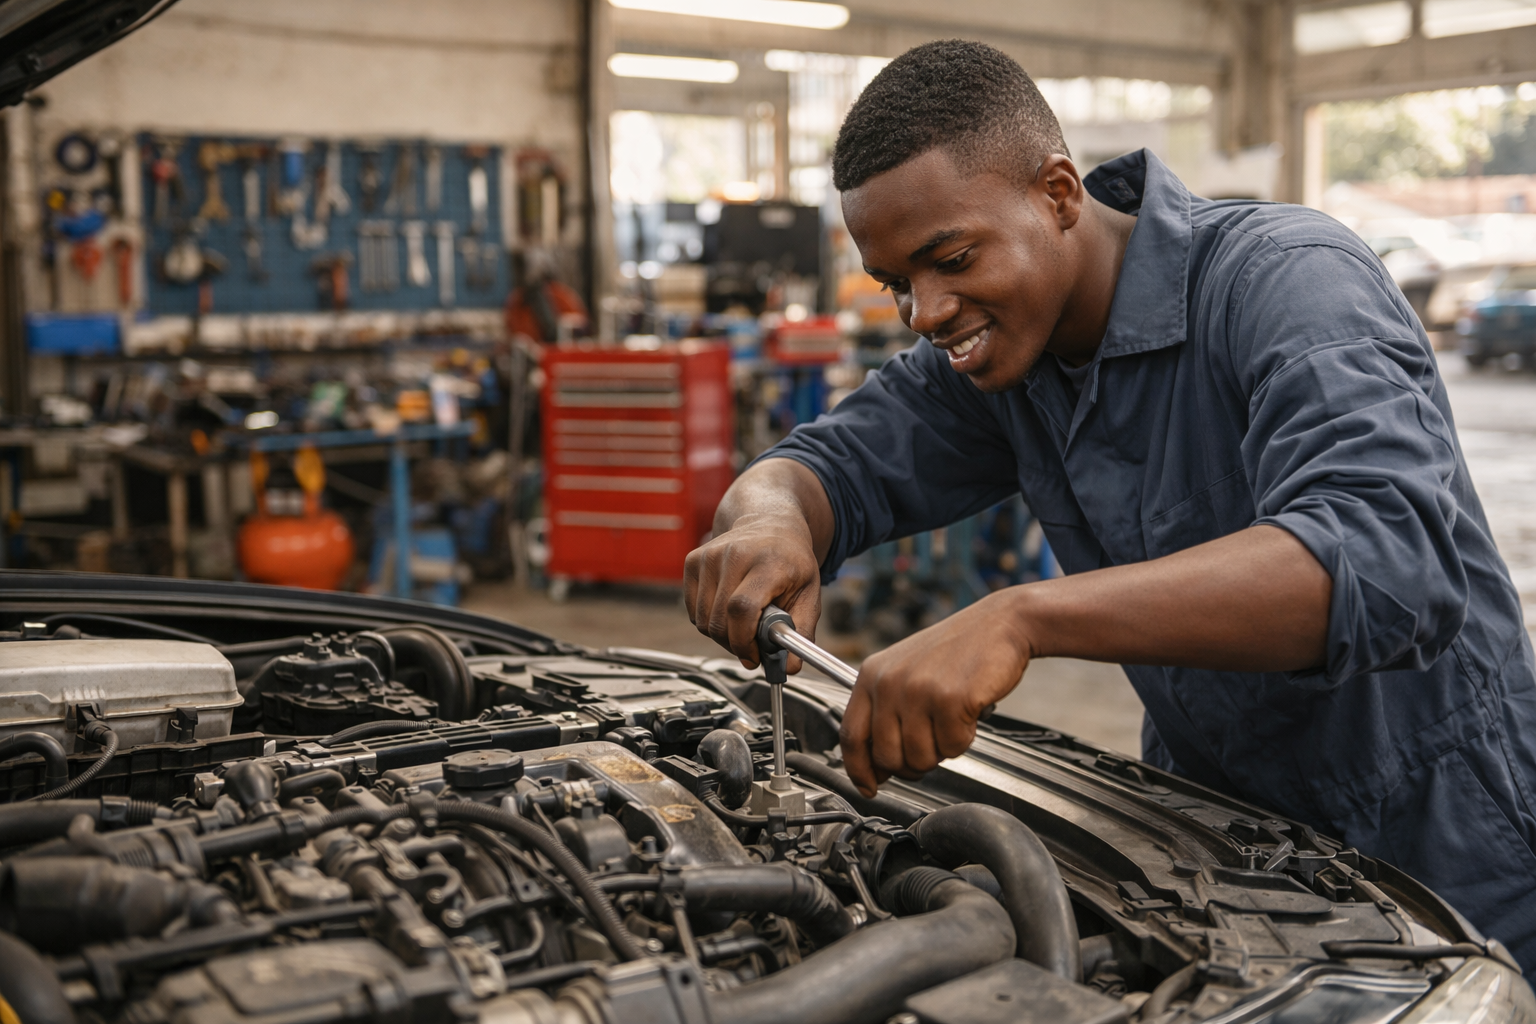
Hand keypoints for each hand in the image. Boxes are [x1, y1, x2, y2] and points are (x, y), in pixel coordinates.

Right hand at [684, 512, 821, 670]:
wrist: (769, 522)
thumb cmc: (791, 559)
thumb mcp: (810, 593)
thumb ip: (802, 631)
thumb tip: (790, 668)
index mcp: (768, 562)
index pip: (742, 608)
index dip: (743, 639)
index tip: (754, 655)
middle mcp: (735, 554)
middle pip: (718, 618)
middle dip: (734, 643)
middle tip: (751, 646)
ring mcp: (710, 555)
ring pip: (702, 619)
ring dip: (721, 634)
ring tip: (742, 626)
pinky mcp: (693, 560)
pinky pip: (693, 609)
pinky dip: (708, 620)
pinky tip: (727, 611)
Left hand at [840, 591, 1031, 795]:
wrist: (1001, 623)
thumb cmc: (958, 651)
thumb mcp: (908, 672)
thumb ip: (887, 712)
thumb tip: (879, 764)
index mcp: (872, 675)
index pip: (852, 736)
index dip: (859, 770)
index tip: (869, 786)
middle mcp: (889, 682)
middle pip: (888, 757)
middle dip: (913, 763)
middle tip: (933, 744)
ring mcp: (917, 691)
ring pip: (920, 758)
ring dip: (942, 748)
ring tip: (952, 718)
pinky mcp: (949, 700)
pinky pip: (953, 747)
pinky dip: (965, 738)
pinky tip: (968, 712)